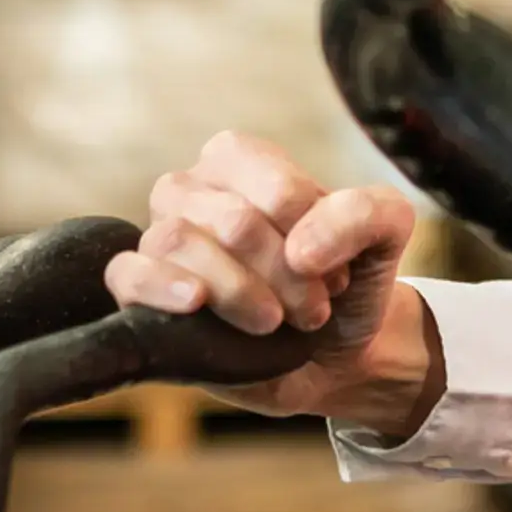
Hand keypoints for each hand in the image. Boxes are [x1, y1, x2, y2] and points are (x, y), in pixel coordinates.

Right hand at [103, 131, 444, 435]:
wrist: (333, 352)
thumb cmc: (347, 280)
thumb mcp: (386, 232)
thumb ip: (365, 214)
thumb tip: (301, 250)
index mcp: (241, 160)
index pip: (272, 184)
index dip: (313, 234)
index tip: (335, 271)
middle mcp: (193, 190)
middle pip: (232, 221)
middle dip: (284, 274)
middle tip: (312, 308)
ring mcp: (162, 239)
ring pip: (179, 243)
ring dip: (240, 292)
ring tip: (275, 322)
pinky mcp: (141, 293)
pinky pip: (126, 274)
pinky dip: (157, 286)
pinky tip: (194, 302)